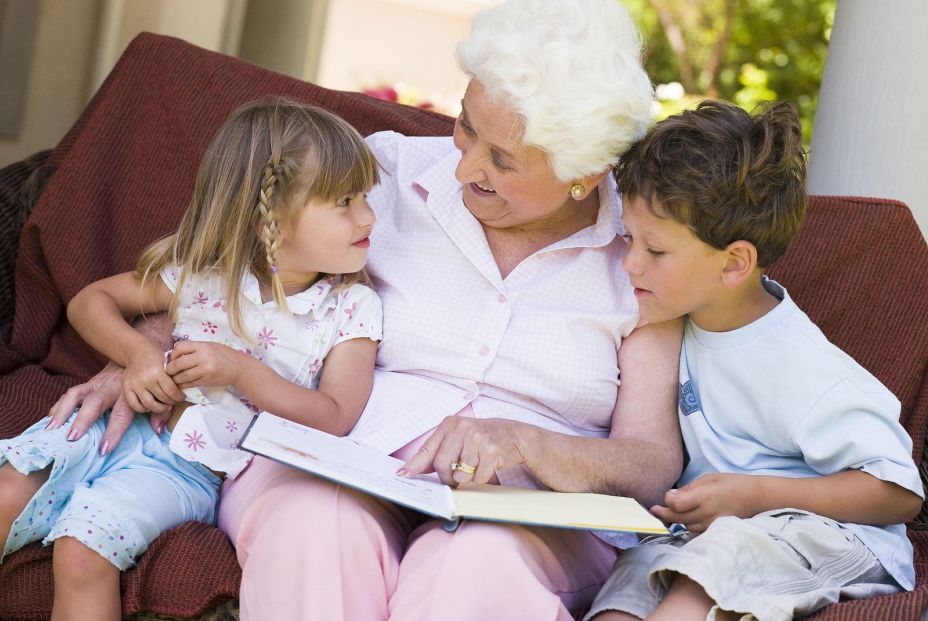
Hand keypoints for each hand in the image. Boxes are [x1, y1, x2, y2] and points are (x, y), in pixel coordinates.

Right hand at [46, 361, 173, 453]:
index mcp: (129, 393)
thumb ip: (160, 411)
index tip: (104, 449)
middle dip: (82, 420)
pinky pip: (70, 393)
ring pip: (76, 394)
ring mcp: (97, 383)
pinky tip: (50, 419)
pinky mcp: (89, 383)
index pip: (122, 414)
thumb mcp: (159, 393)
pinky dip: (59, 405)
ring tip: (51, 430)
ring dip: (63, 411)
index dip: (113, 431)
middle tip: (71, 438)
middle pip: (94, 403)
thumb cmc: (150, 378)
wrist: (140, 353)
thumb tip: (159, 431)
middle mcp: (111, 387)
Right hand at [123, 346, 183, 413]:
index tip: (181, 397)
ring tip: (164, 406)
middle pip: (162, 398)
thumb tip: (183, 391)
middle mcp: (145, 379)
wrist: (137, 352)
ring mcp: (134, 385)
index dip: (179, 397)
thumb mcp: (168, 362)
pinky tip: (150, 406)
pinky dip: (143, 409)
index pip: (171, 391)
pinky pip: (134, 405)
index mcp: (158, 371)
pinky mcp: (126, 388)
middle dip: (171, 402)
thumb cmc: (156, 357)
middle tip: (174, 401)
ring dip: (159, 408)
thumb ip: (174, 376)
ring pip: (149, 405)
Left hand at [166, 341, 246, 388]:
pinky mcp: (206, 380)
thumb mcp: (210, 346)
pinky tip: (181, 384)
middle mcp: (203, 357)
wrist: (239, 368)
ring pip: (182, 376)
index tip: (173, 358)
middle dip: (170, 369)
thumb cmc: (224, 355)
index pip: (180, 347)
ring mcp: (205, 370)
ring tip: (174, 379)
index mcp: (203, 346)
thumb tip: (175, 354)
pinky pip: (189, 383)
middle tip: (169, 371)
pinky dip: (183, 385)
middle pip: (178, 363)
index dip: (173, 354)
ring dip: (175, 379)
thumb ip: (194, 349)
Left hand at [398, 416, 528, 486]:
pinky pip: (478, 477)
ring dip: (467, 478)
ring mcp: (477, 438)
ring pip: (461, 474)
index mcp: (450, 424)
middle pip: (442, 465)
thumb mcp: (459, 437)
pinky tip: (488, 464)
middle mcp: (462, 428)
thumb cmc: (482, 438)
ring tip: (477, 464)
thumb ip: (439, 451)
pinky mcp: (491, 450)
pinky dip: (482, 477)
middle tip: (455, 479)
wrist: (514, 435)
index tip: (403, 475)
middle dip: (447, 478)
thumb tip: (414, 469)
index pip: (428, 448)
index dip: (414, 465)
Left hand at [650, 473, 760, 532]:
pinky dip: (688, 525)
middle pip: (678, 517)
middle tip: (654, 509)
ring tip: (670, 512)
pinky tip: (686, 518)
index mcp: (705, 496)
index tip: (667, 495)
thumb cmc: (732, 483)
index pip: (677, 504)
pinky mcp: (716, 531)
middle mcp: (707, 513)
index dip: (667, 501)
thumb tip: (671, 496)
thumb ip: (689, 488)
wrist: (756, 498)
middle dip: (664, 513)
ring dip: (676, 519)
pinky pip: (695, 531)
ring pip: (685, 526)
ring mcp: (712, 525)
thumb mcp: (709, 478)